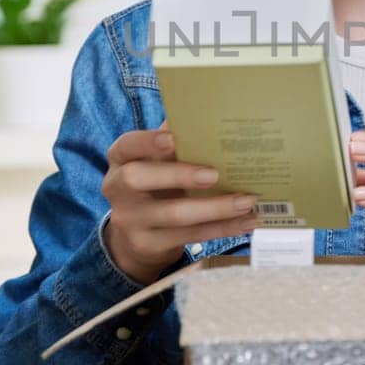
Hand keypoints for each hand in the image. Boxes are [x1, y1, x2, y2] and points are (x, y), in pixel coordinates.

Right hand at [100, 120, 260, 284]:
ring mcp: (130, 220)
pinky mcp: (148, 245)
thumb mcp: (157, 163)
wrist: (135, 234)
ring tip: (247, 200)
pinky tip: (246, 221)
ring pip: (173, 215)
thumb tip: (212, 119)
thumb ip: (176, 143)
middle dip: (178, 175)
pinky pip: (189, 236)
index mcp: (121, 160)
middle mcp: (117, 189)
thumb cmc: (155, 184)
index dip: (147, 142)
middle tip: (215, 174)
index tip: (173, 138)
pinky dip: (221, 228)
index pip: (126, 146)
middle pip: (138, 179)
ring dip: (215, 208)